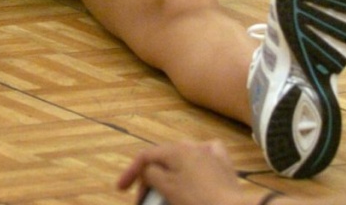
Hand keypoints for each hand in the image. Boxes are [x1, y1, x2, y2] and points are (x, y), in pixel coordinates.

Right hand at [117, 140, 253, 204]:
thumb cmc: (198, 201)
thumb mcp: (168, 188)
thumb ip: (151, 173)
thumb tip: (148, 169)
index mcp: (175, 149)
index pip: (145, 156)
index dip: (130, 172)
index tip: (121, 190)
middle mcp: (191, 145)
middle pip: (163, 159)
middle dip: (151, 178)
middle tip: (145, 199)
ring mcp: (209, 153)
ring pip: (183, 159)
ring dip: (171, 174)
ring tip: (167, 192)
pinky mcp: (224, 165)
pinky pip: (205, 158)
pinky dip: (197, 164)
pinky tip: (197, 171)